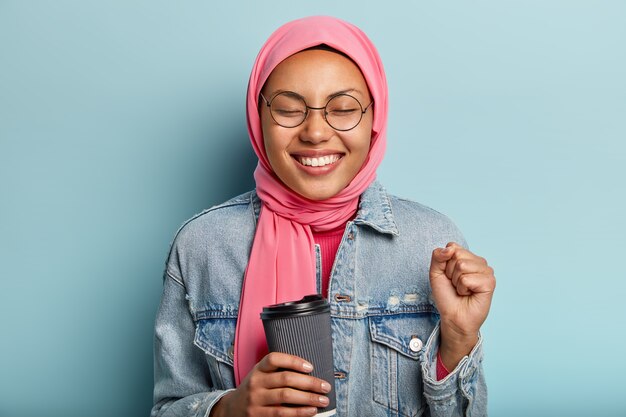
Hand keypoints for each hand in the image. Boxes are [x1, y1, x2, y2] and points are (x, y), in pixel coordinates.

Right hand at [210, 352, 330, 416]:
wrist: (231, 409)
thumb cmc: (255, 389)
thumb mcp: (260, 375)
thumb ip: (277, 372)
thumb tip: (309, 374)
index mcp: (258, 369)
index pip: (274, 359)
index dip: (293, 361)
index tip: (310, 366)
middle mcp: (256, 382)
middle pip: (286, 378)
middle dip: (309, 382)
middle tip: (325, 386)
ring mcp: (256, 399)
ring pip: (286, 396)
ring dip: (308, 398)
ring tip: (323, 400)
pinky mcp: (258, 415)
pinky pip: (282, 413)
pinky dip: (299, 412)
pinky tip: (311, 411)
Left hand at [429, 242, 495, 369]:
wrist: (453, 316)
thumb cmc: (447, 295)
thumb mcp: (436, 272)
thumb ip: (438, 256)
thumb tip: (450, 248)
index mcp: (469, 257)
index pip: (452, 246)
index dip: (445, 263)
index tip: (448, 276)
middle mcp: (480, 262)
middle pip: (457, 255)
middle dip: (450, 272)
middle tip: (456, 285)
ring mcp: (487, 271)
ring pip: (461, 265)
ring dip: (456, 281)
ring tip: (462, 290)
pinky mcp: (490, 282)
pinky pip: (467, 278)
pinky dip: (462, 289)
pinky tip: (469, 294)